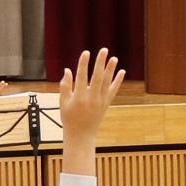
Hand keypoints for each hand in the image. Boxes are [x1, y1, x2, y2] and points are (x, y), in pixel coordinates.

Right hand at [57, 48, 123, 175]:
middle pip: (97, 77)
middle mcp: (91, 98)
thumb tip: (67, 70)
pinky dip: (118, 81)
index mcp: (79, 97)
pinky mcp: (106, 104)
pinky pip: (113, 91)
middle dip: (100, 63)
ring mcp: (100, 101)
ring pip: (107, 83)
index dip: (83, 64)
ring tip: (114, 58)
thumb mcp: (63, 103)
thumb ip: (65, 86)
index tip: (86, 52)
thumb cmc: (69, 118)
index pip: (81, 77)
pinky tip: (122, 71)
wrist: (81, 135)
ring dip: (111, 70)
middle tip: (103, 50)